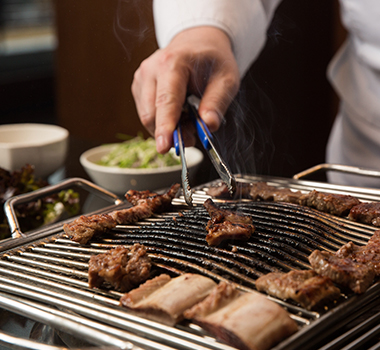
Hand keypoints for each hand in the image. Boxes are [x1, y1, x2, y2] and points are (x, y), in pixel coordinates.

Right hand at [132, 26, 239, 152]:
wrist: (197, 43)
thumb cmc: (212, 61)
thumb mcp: (227, 79)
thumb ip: (218, 103)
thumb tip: (209, 125)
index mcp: (172, 62)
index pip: (166, 101)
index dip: (165, 126)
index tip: (164, 146)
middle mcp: (151, 69)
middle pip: (152, 114)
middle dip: (172, 133)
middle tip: (194, 135)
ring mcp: (141, 78)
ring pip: (148, 118)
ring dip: (168, 128)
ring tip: (189, 119)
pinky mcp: (138, 88)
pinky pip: (147, 115)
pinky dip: (163, 122)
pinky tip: (178, 114)